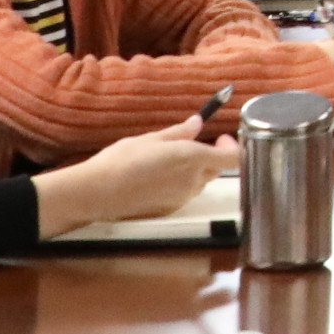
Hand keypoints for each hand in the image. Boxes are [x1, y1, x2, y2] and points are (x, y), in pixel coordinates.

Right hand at [35, 119, 230, 233]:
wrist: (99, 192)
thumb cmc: (122, 160)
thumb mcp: (152, 139)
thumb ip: (180, 132)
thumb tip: (197, 124)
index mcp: (193, 158)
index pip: (234, 159)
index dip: (233, 148)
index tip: (220, 138)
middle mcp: (193, 181)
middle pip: (216, 169)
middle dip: (210, 156)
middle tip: (192, 144)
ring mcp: (183, 197)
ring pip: (200, 181)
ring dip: (194, 170)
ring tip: (169, 159)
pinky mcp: (170, 209)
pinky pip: (185, 193)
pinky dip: (180, 182)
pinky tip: (158, 175)